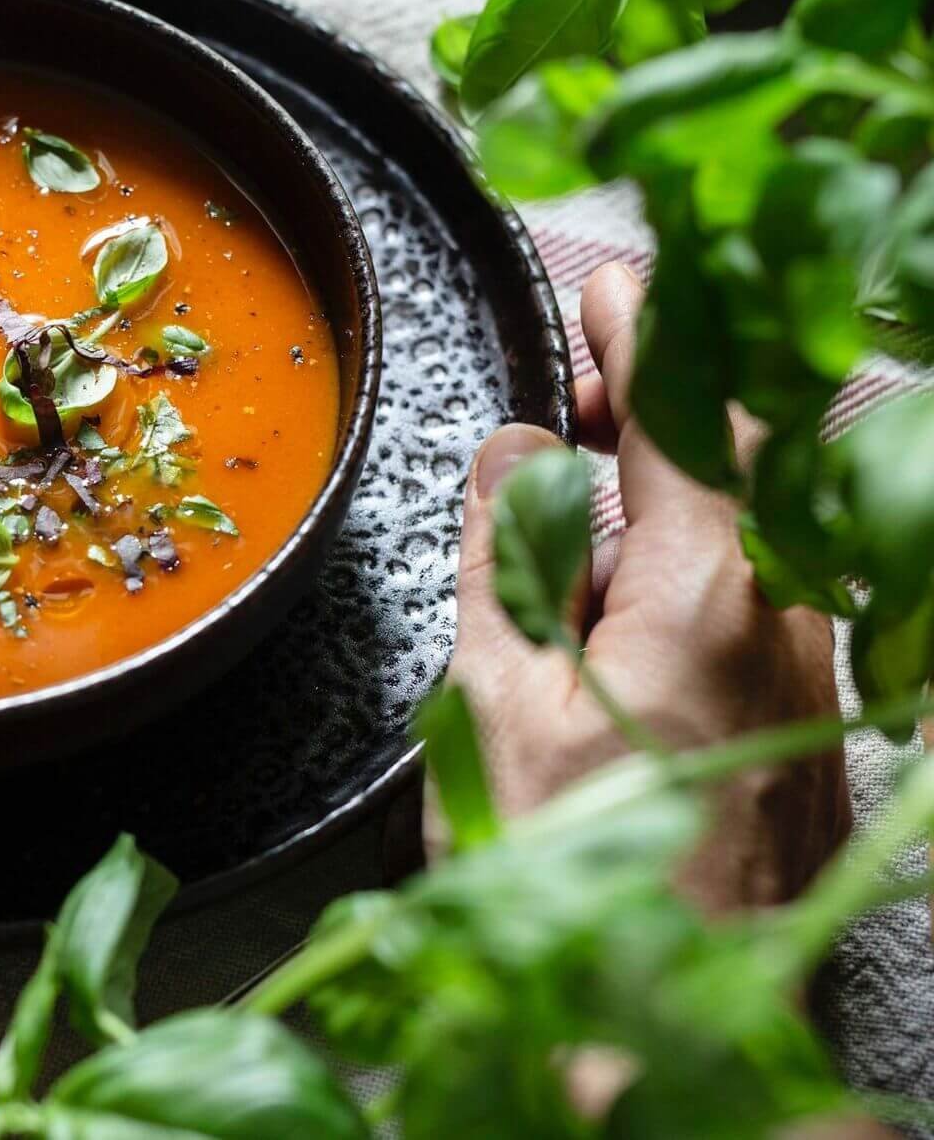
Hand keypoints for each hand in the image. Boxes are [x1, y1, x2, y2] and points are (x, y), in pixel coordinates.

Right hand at [444, 262, 850, 910]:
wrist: (663, 1016)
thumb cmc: (571, 868)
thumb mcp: (494, 691)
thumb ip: (503, 549)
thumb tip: (512, 451)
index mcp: (707, 586)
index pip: (690, 406)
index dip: (645, 329)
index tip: (608, 285)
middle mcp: (785, 610)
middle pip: (741, 451)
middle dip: (659, 403)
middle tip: (579, 403)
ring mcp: (808, 665)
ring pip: (746, 527)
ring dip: (666, 497)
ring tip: (569, 539)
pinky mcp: (807, 714)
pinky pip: (753, 595)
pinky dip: (684, 567)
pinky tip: (609, 623)